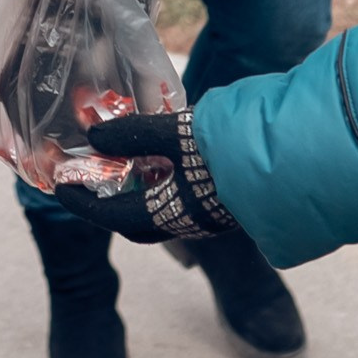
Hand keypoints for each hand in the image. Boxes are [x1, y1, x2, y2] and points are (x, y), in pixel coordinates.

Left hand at [51, 110, 239, 242]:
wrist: (297, 161)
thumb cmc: (233, 151)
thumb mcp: (178, 134)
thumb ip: (136, 134)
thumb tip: (94, 137)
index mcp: (170, 214)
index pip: (112, 217)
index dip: (82, 204)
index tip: (60, 186)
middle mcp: (187, 223)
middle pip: (135, 222)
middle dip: (107, 205)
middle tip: (90, 179)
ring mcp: (208, 217)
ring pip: (160, 212)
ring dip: (137, 193)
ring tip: (123, 162)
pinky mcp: (225, 205)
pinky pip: (181, 201)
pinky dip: (161, 184)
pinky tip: (163, 158)